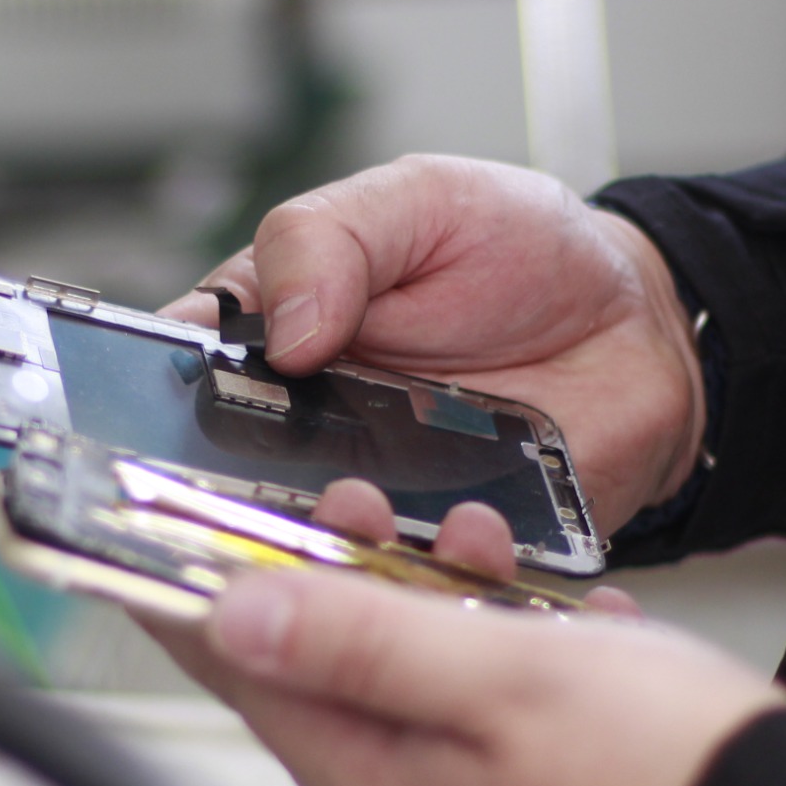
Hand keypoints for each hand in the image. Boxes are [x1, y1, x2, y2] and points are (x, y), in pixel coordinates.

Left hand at [154, 481, 785, 785]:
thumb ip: (360, 642)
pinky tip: (569, 634)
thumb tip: (241, 620)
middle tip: (361, 509)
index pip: (254, 684)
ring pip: (421, 699)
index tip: (149, 547)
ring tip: (490, 557)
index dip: (199, 603)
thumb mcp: (497, 676)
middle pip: (335, 686)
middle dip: (348, 583)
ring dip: (443, 613)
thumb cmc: (667, 777)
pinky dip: (513, 666)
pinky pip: (491, 731)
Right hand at [165, 155, 704, 533]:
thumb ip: (329, 241)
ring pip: (313, 552)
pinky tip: (464, 536)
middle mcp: (305, 433)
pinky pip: (417, 586)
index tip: (147, 425)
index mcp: (271, 341)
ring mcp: (372, 497)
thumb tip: (283, 331)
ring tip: (365, 505)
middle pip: (223, 492)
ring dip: (328, 543)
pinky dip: (431, 574)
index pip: (172, 384)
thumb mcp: (418, 200)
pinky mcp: (443, 548)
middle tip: (268, 478)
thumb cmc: (524, 250)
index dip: (143, 411)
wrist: (641, 325)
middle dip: (228, 503)